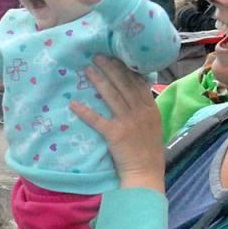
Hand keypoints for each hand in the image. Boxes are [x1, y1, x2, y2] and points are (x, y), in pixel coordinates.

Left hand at [70, 55, 164, 191]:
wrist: (146, 173)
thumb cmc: (148, 151)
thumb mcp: (153, 125)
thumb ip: (145, 108)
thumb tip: (137, 91)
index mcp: (151, 109)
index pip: (137, 83)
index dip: (125, 68)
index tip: (116, 56)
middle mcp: (140, 112)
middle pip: (123, 85)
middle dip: (110, 68)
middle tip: (98, 56)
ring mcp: (128, 122)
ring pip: (111, 96)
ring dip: (99, 81)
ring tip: (88, 69)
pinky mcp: (115, 134)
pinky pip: (97, 120)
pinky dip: (85, 111)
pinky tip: (74, 103)